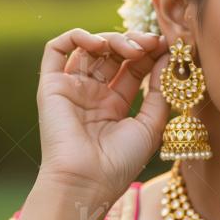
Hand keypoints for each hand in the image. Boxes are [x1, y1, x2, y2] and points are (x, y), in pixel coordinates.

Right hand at [35, 28, 170, 200]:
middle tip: (152, 43)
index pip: (133, 67)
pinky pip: (56, 49)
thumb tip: (168, 59)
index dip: (150, 53)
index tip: (167, 45)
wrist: (86, 183)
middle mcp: (92, 94)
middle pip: (113, 54)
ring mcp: (72, 88)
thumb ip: (160, 92)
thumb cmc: (119, 163)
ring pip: (90, 47)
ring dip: (113, 39)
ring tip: (132, 48)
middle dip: (135, 43)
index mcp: (114, 105)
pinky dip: (77, 37)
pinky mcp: (51, 85)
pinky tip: (99, 44)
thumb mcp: (151, 126)